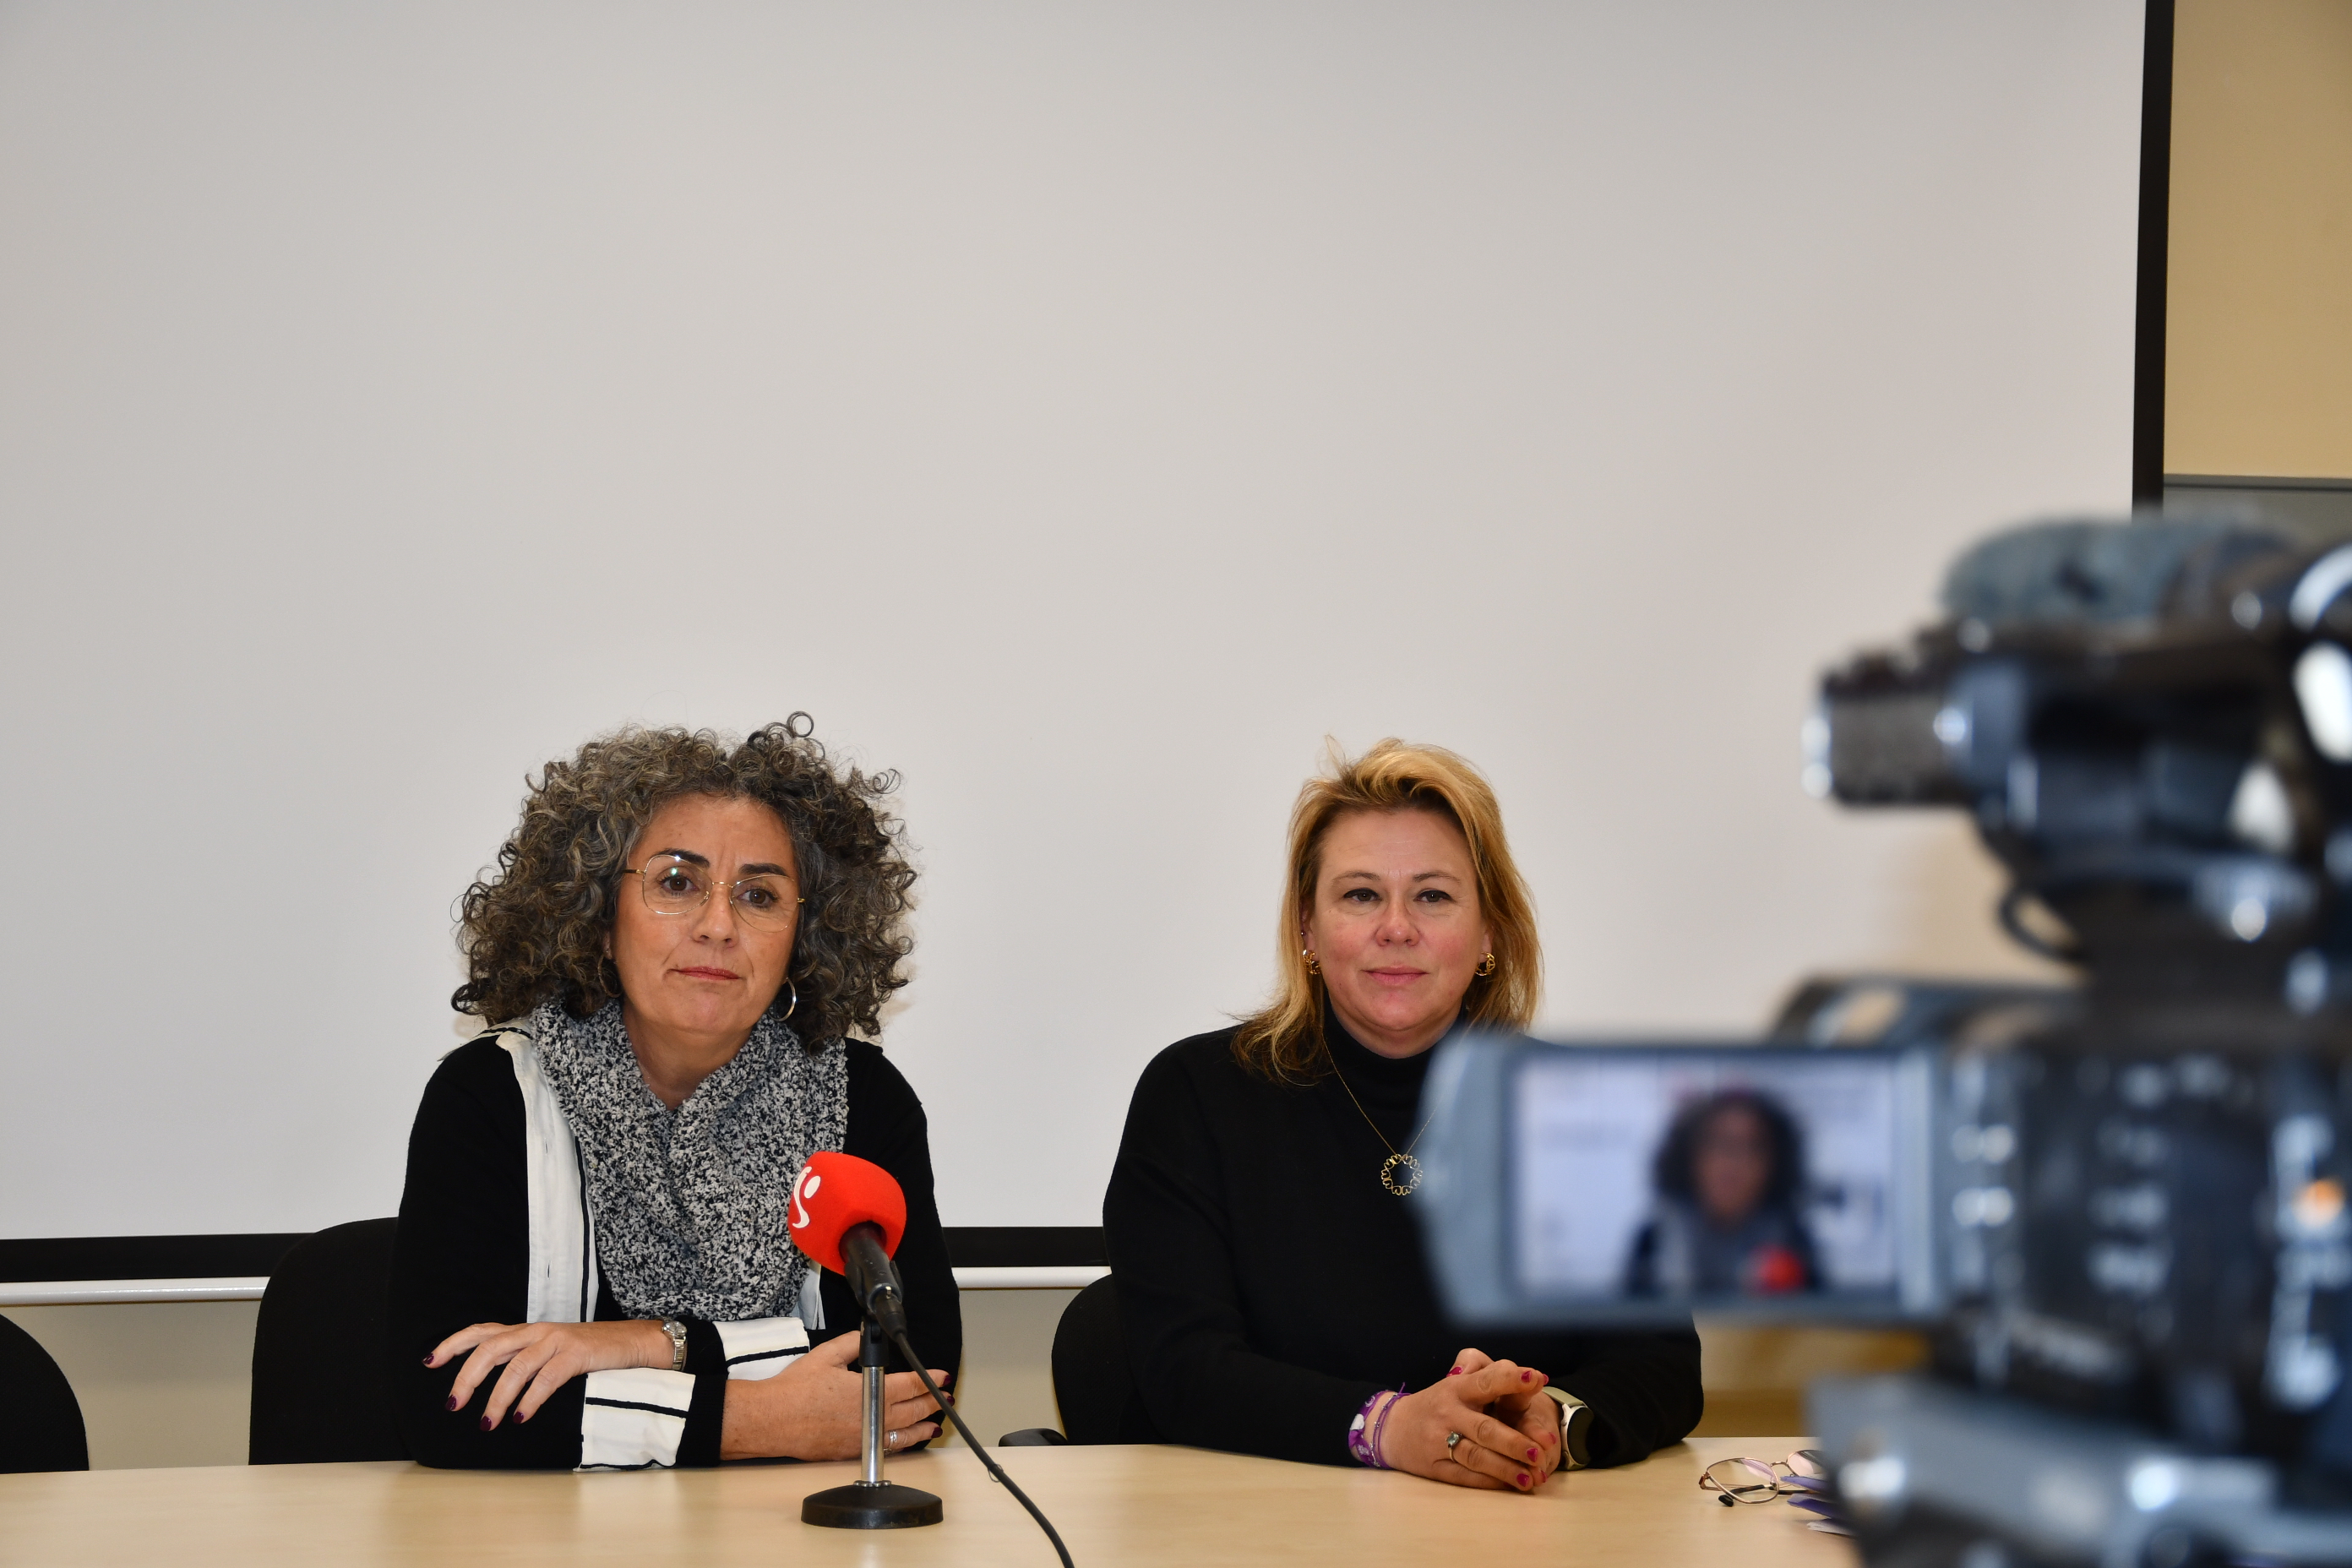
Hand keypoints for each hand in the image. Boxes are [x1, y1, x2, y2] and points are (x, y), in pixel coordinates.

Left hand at [427, 1319, 670, 1429]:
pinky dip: (530, 1400)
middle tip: (453, 1405)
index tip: (429, 1362)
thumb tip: (488, 1384)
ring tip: (488, 1422)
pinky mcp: (576, 1354)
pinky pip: (546, 1378)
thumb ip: (522, 1360)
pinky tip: (522, 1417)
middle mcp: (537, 1331)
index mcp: (527, 1331)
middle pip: (490, 1348)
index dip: (453, 1344)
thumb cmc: (589, 1353)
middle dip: (466, 1378)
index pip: (481, 1331)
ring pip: (515, 1367)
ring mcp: (556, 1341)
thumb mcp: (550, 1351)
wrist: (632, 1342)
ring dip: (497, 1398)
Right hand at [720, 1329, 950, 1460]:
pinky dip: (900, 1444)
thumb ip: (852, 1344)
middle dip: (932, 1403)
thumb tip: (867, 1335)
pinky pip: (884, 1448)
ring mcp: (863, 1437)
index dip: (929, 1379)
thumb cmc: (795, 1390)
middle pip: (912, 1410)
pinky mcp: (851, 1451)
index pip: (910, 1384)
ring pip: (902, 1434)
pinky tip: (904, 1441)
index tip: (942, 1375)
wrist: (773, 1420)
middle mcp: (871, 1416)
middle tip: (945, 1398)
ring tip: (934, 1425)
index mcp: (869, 1390)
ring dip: (921, 1428)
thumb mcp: (826, 1355)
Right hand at [1368, 1348, 1560, 1491]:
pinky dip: (1490, 1482)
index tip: (1537, 1379)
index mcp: (1457, 1388)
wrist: (1391, 1428)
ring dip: (1506, 1468)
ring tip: (1531, 1477)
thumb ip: (1485, 1372)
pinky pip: (1466, 1477)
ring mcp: (1440, 1443)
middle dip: (1514, 1441)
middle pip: (1485, 1429)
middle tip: (1541, 1451)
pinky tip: (1510, 1484)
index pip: (1486, 1381)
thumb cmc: (1436, 1403)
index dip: (1511, 1379)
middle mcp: (1448, 1414)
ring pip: (1477, 1457)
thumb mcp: (1455, 1380)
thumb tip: (1522, 1377)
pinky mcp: (1436, 1468)